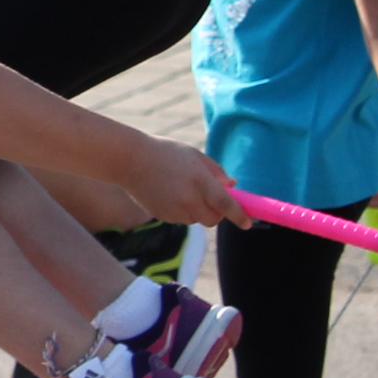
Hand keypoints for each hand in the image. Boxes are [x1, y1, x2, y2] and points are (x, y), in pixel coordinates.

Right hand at [120, 138, 241, 229]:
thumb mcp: (195, 156)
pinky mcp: (161, 215)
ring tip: (180, 189)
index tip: (247, 224)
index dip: (239, 215)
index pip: (226, 204)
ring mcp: (173, 209)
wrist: (129, 160)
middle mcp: (188, 198)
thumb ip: (216, 172)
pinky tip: (168, 193)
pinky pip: (180, 218)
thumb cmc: (165, 153)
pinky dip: (181, 210)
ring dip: (196, 210)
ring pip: (195, 219)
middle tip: (211, 200)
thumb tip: (232, 187)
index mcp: (199, 180)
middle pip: (212, 219)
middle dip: (216, 213)